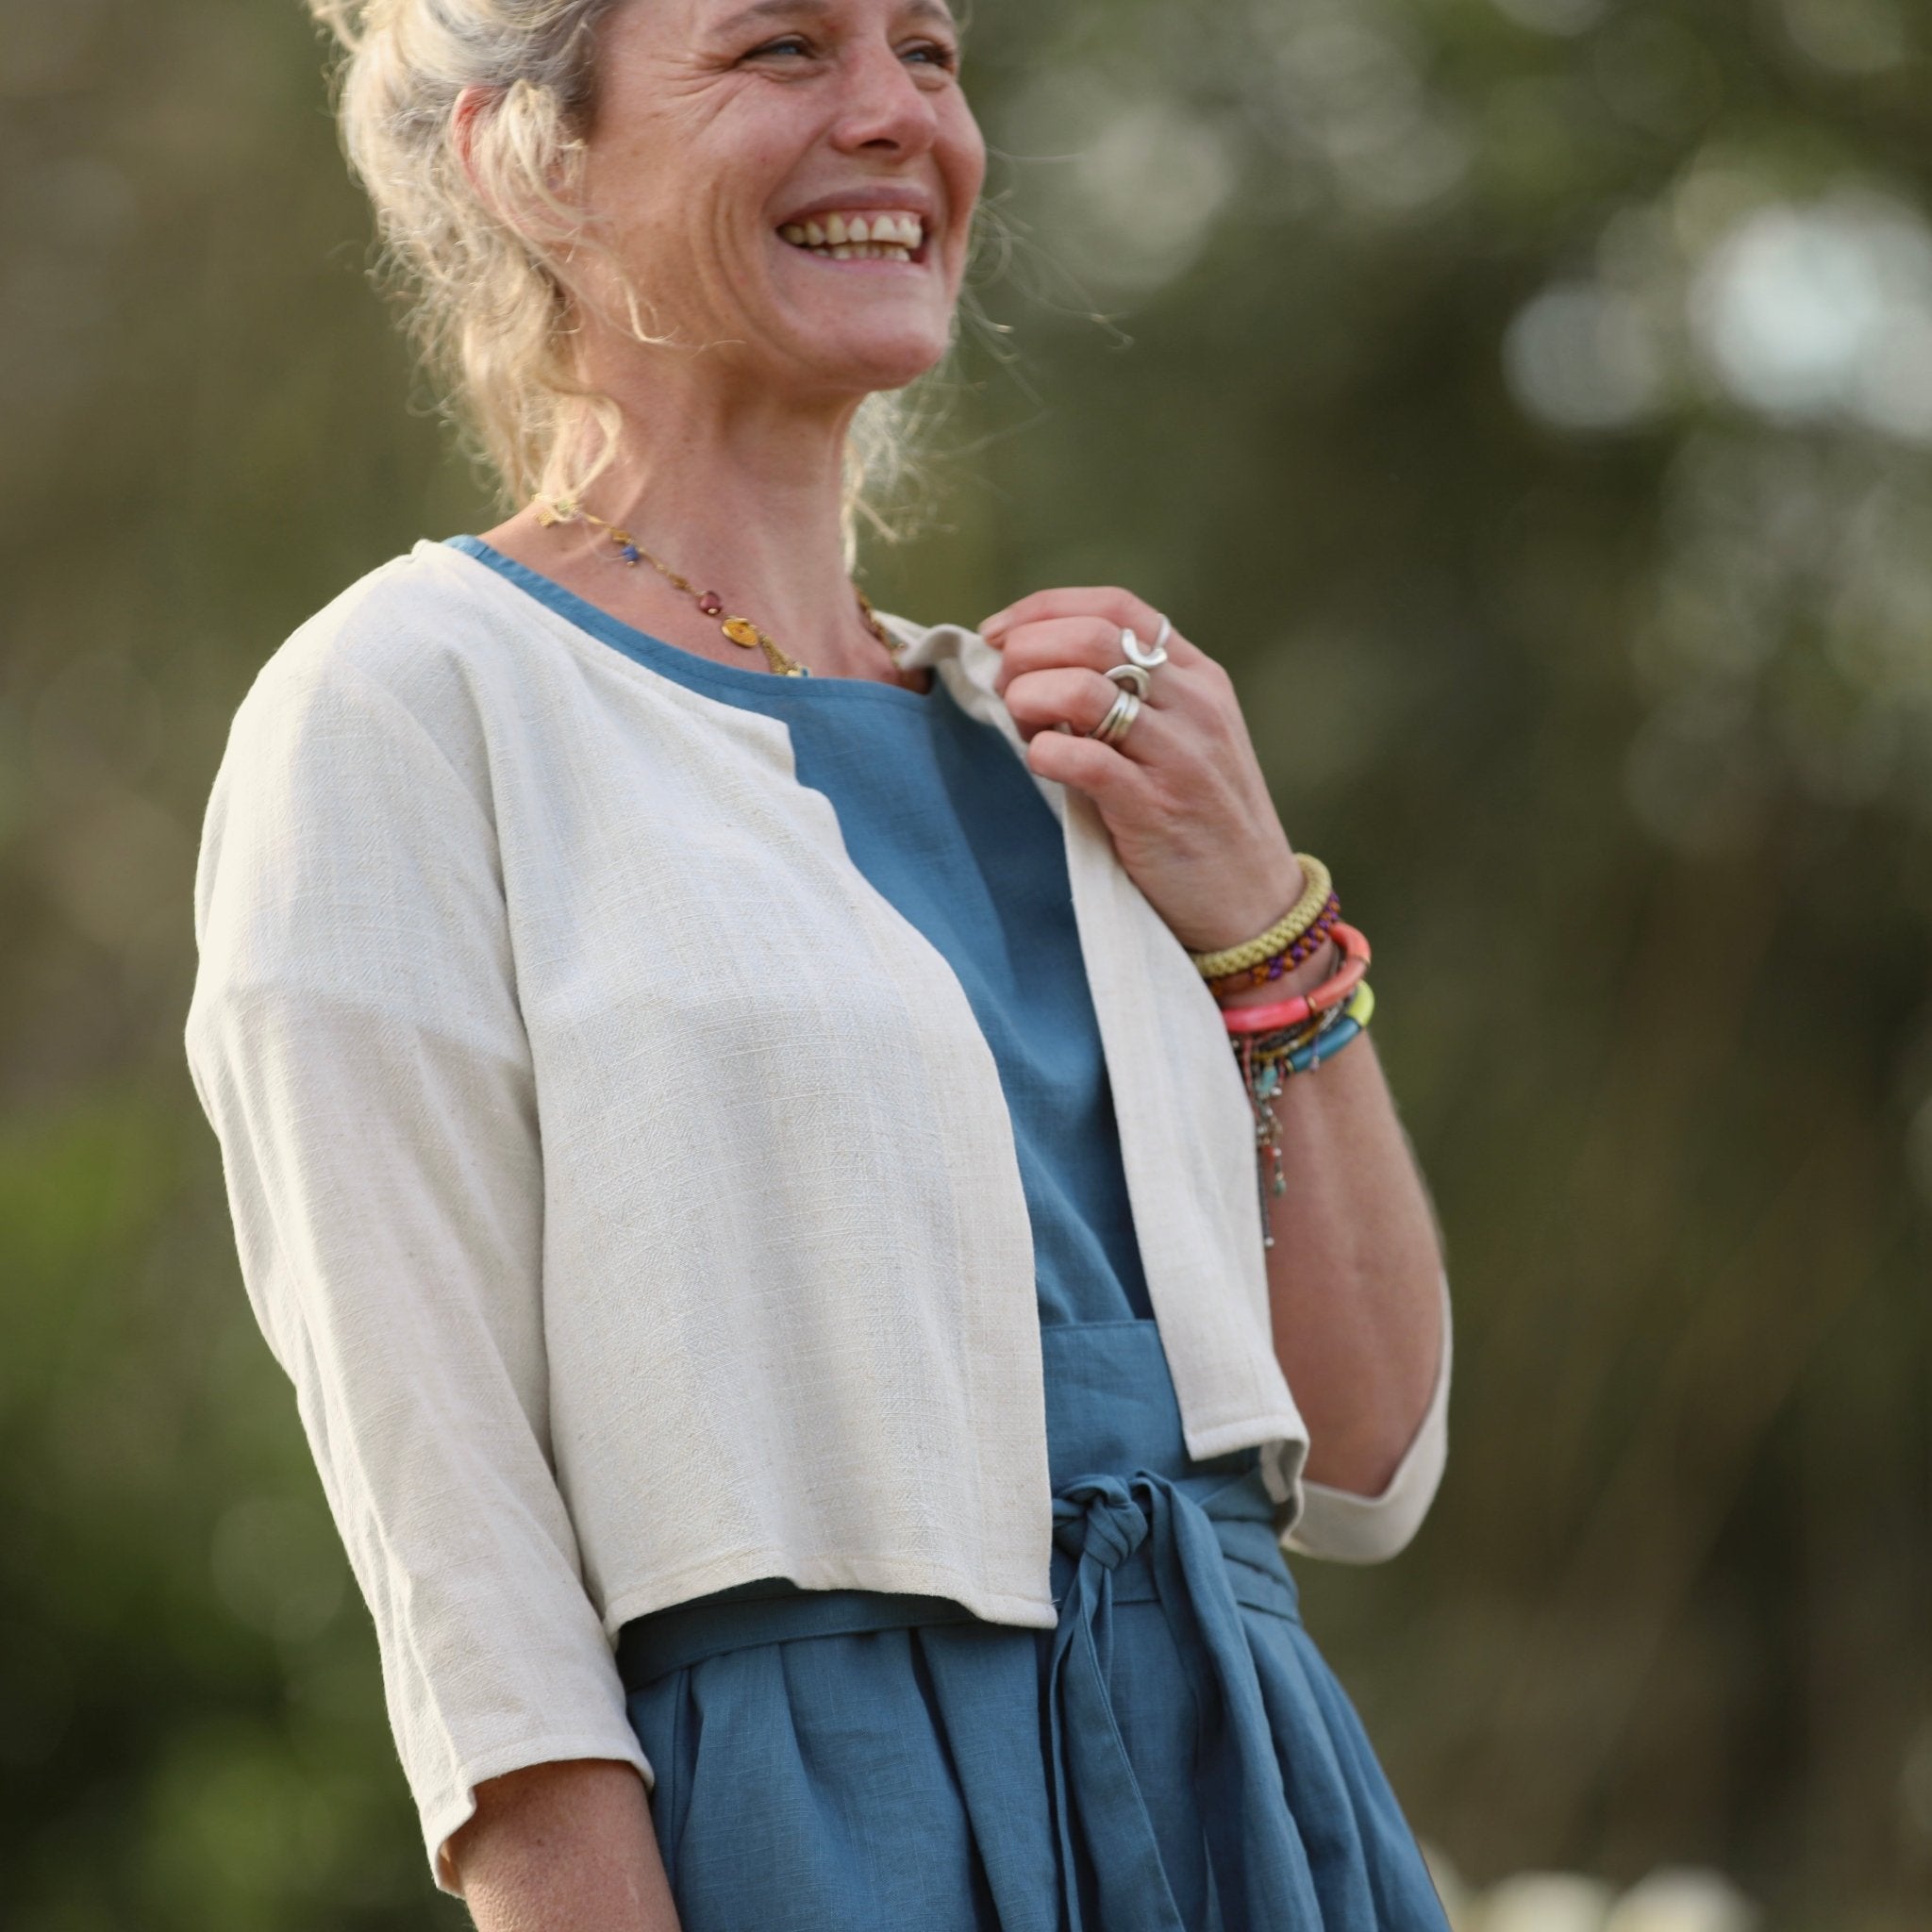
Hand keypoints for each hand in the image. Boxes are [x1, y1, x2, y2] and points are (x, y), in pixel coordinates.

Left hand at [979, 586, 1304, 955]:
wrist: (1253, 906)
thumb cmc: (1201, 821)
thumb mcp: (1186, 740)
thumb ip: (1134, 699)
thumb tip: (1038, 669)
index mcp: (1199, 678)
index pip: (1115, 606)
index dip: (1044, 609)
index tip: (999, 631)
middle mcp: (1194, 705)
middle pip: (1091, 636)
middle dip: (1027, 652)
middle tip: (1004, 687)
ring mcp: (1178, 755)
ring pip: (1082, 688)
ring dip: (1029, 698)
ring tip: (1021, 725)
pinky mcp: (1154, 807)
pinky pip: (1081, 758)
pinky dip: (1044, 753)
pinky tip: (1041, 764)